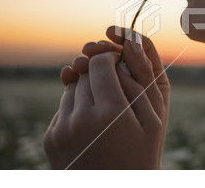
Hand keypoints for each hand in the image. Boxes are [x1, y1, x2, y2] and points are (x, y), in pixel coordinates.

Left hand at [44, 27, 169, 168]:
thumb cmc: (141, 154)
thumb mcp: (153, 120)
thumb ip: (140, 81)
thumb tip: (125, 49)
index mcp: (111, 112)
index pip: (100, 62)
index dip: (110, 57)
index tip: (118, 61)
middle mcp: (81, 119)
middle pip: (85, 73)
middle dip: (99, 74)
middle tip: (115, 89)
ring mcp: (62, 130)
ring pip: (72, 88)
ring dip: (86, 89)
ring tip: (105, 109)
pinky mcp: (51, 139)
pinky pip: (63, 107)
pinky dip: (76, 107)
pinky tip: (92, 124)